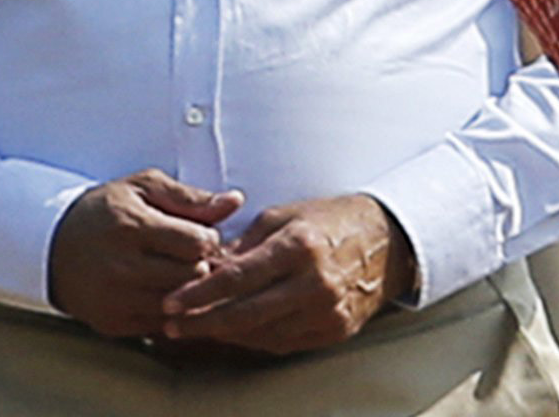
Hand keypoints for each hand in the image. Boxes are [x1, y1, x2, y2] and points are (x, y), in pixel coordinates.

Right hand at [48, 170, 241, 338]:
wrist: (52, 246)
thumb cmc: (106, 211)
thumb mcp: (144, 188)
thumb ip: (191, 197)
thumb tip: (235, 201)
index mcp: (131, 228)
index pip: (196, 243)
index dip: (207, 238)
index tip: (200, 234)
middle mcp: (121, 268)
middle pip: (191, 275)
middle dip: (203, 265)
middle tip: (197, 257)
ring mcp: (115, 300)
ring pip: (180, 304)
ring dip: (190, 290)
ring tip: (182, 272)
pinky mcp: (112, 324)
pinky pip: (162, 325)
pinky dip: (172, 311)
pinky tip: (167, 292)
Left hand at [158, 193, 413, 355]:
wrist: (388, 240)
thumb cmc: (331, 221)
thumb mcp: (286, 216)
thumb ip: (244, 244)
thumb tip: (205, 269)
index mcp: (299, 246)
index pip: (237, 278)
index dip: (198, 294)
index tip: (170, 302)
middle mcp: (315, 282)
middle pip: (244, 314)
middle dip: (202, 322)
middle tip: (172, 325)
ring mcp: (326, 311)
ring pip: (260, 334)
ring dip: (223, 334)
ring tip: (196, 328)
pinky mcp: (334, 330)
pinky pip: (282, 342)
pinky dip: (253, 338)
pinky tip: (234, 332)